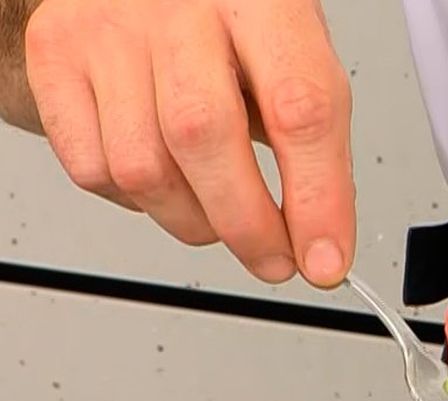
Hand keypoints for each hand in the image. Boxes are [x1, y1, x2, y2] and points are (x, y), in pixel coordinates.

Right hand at [24, 0, 353, 284]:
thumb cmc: (230, 14)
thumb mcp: (291, 52)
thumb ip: (309, 136)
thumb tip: (318, 236)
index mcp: (260, 1)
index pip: (300, 109)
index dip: (317, 199)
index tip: (325, 261)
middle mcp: (176, 6)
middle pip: (205, 137)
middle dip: (248, 225)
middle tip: (274, 259)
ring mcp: (107, 29)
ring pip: (144, 168)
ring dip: (193, 221)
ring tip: (221, 216)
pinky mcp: (55, 56)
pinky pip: (93, 168)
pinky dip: (138, 202)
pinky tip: (168, 183)